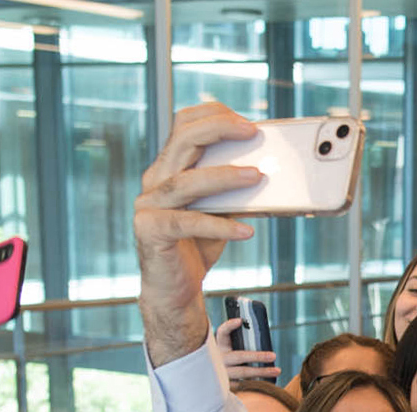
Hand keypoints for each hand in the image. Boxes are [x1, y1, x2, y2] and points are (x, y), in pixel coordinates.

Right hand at [133, 104, 260, 363]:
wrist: (175, 290)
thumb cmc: (198, 246)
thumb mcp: (221, 211)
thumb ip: (235, 190)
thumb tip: (267, 171)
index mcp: (168, 167)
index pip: (183, 125)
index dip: (213, 116)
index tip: (245, 121)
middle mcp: (155, 181)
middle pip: (182, 141)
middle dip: (218, 130)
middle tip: (252, 133)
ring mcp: (149, 205)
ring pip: (186, 182)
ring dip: (223, 176)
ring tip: (256, 176)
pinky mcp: (150, 231)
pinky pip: (187, 222)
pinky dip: (220, 225)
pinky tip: (246, 230)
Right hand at [215, 317, 279, 380]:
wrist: (215, 382)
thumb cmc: (231, 361)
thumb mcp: (232, 350)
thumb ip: (242, 344)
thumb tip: (262, 340)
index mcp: (220, 347)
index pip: (222, 333)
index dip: (229, 326)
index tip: (240, 321)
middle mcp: (219, 359)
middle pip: (239, 356)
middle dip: (257, 356)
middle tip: (273, 356)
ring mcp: (222, 373)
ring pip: (243, 372)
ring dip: (261, 372)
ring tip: (277, 370)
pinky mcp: (227, 386)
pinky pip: (244, 384)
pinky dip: (257, 383)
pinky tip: (268, 383)